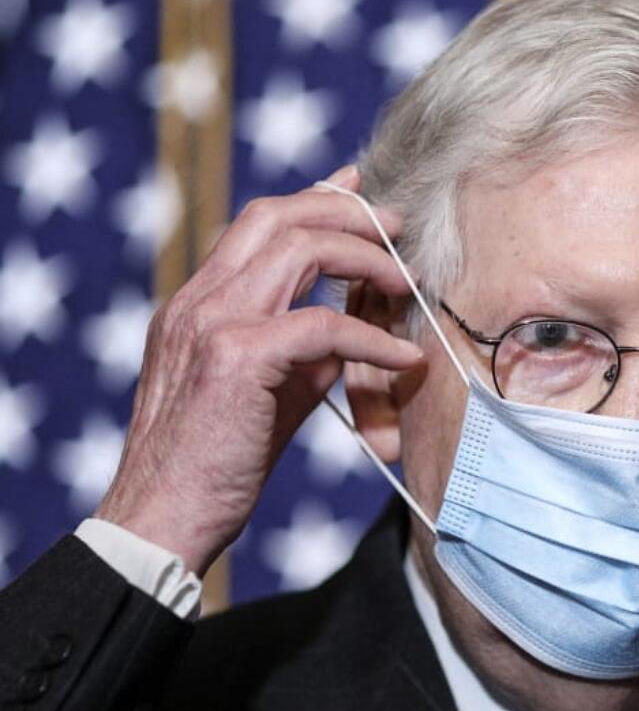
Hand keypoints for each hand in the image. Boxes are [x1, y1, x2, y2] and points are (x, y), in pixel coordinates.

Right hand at [95, 166, 422, 574]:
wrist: (161, 520)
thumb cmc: (213, 465)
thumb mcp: (264, 392)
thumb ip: (301, 351)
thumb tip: (352, 327)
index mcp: (197, 304)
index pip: (256, 225)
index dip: (313, 199)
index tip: (357, 190)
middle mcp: (198, 302)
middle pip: (278, 218)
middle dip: (346, 213)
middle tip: (395, 227)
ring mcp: (211, 324)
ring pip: (299, 250)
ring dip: (364, 258)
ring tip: (404, 280)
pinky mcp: (235, 360)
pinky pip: (321, 325)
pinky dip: (371, 337)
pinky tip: (402, 358)